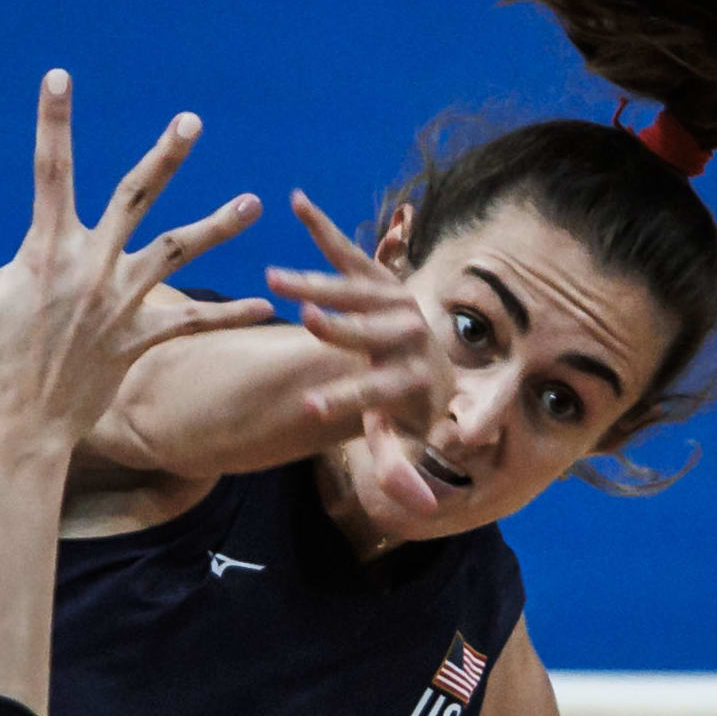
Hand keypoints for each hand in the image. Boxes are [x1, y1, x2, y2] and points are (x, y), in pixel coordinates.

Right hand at [0, 70, 269, 447]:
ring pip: (178, 253)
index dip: (54, 120)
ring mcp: (121, 304)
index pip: (51, 168)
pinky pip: (191, 325)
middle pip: (138, 198)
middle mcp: (92, 268)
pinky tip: (264, 303)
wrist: (18, 431)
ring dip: (217, 226)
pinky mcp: (139, 339)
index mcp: (47, 250)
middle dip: (165, 156)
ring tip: (254, 203)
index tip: (60, 77)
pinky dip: (227, 314)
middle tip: (191, 121)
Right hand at [264, 189, 444, 516]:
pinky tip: (295, 202)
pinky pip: (352, 250)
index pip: (374, 392)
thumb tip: (425, 513)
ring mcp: (398, 300)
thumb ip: (403, 468)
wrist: (440, 362)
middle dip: (338, 327)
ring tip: (276, 278)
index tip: (306, 410)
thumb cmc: (410, 407)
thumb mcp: (403, 439)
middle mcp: (409, 333)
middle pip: (368, 330)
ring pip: (357, 288)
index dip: (342, 401)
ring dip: (317, 282)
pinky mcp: (384, 276)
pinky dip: (324, 229)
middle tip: (307, 321)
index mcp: (412, 377)